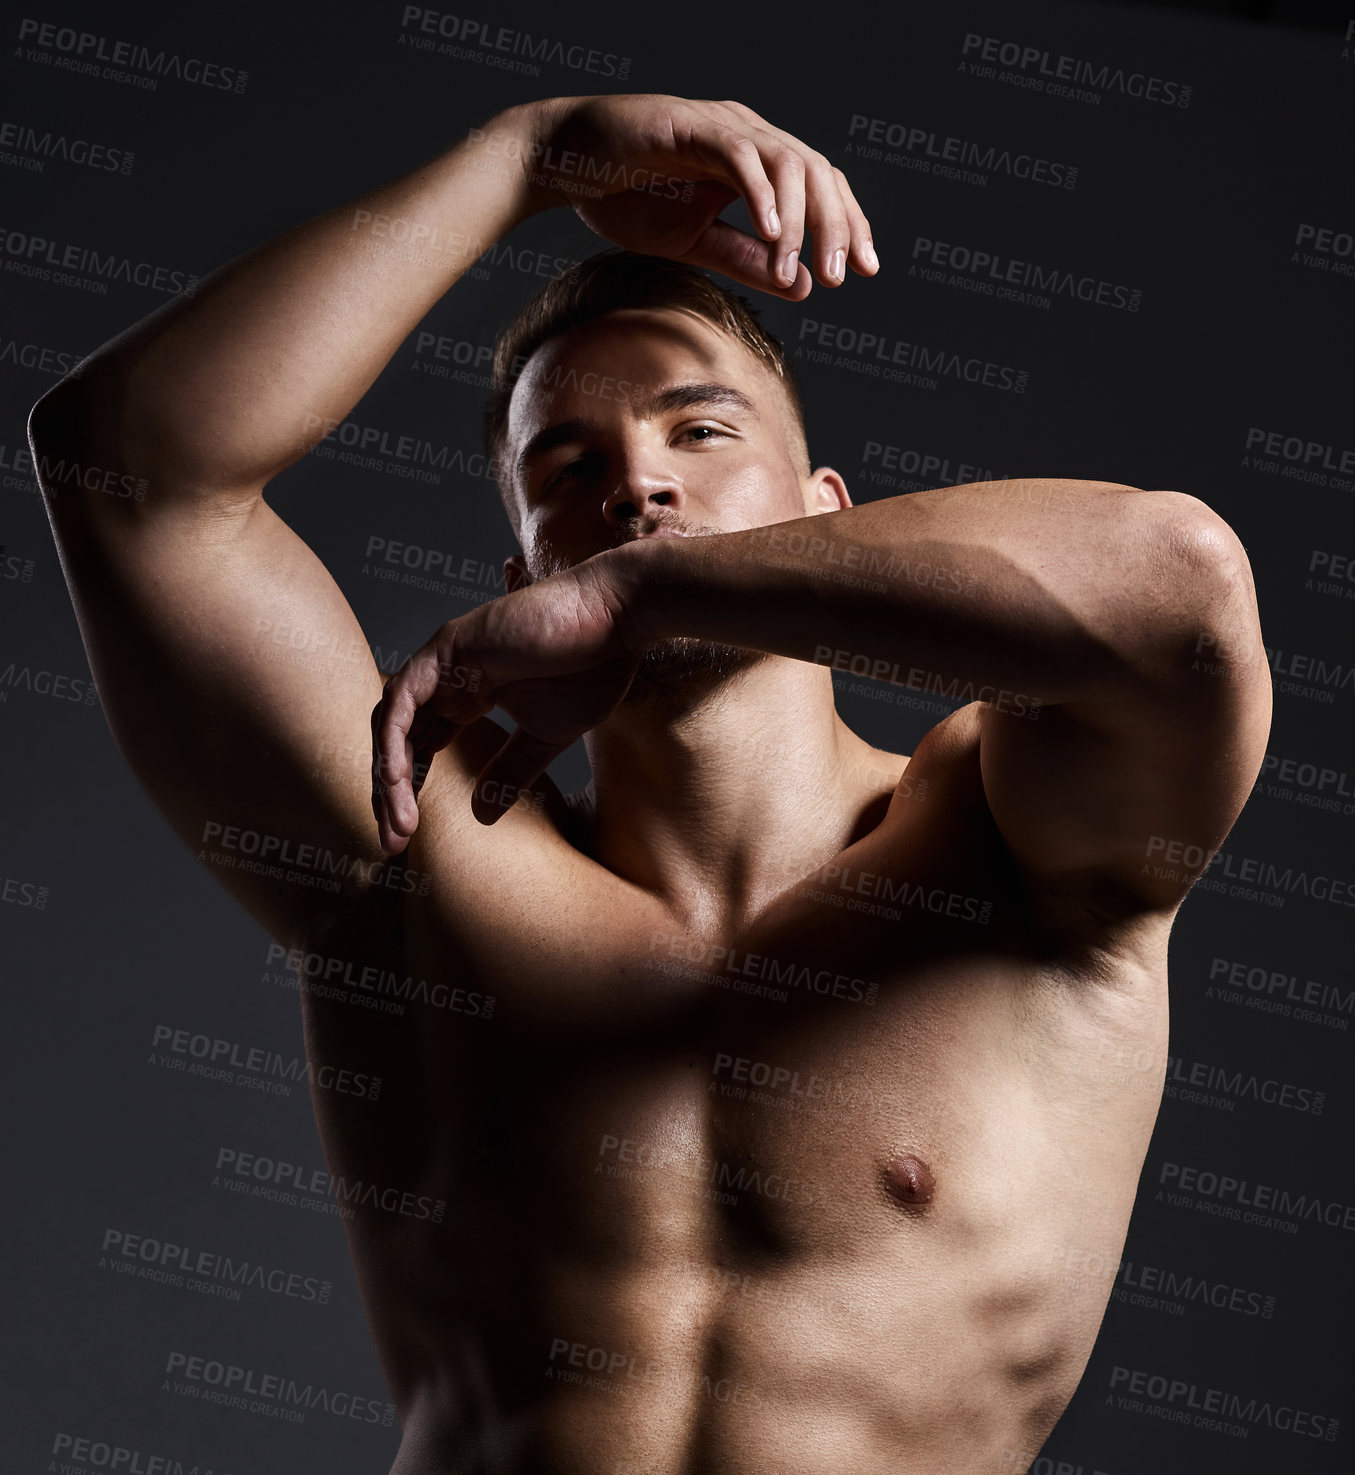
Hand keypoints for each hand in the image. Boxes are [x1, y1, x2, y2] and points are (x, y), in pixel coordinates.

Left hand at [370, 550, 643, 848]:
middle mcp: (446, 676)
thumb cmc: (591, 667)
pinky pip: (401, 701)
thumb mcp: (546, 736)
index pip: (419, 745)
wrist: (617, 620)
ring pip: (391, 723)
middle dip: (389, 793)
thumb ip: (510, 771)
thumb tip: (480, 817)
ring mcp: (442, 659)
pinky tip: (397, 781)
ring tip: (398, 824)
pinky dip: (394, 742)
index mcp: (467, 694)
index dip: (408, 790)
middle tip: (393, 843)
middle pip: (397, 738)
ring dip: (388, 777)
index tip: (408, 835)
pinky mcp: (447, 647)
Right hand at [511, 94, 877, 300]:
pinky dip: (761, 195)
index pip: (820, 188)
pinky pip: (740, 156)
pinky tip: (773, 234)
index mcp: (756, 162)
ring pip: (788, 163)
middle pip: (817, 173)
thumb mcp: (694, 241)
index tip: (865, 271)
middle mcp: (749, 136)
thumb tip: (803, 285)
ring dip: (803, 219)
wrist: (567, 165)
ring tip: (802, 266)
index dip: (848, 225)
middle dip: (839, 226)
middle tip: (846, 276)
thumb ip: (746, 260)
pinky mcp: (692, 125)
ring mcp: (723, 126)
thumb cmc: (625, 197)